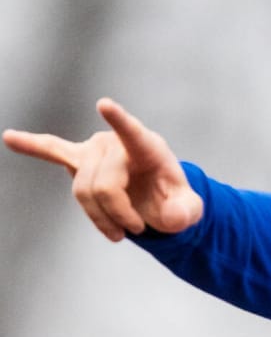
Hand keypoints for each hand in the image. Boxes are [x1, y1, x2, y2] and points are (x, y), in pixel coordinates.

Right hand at [3, 98, 202, 241]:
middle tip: (136, 231)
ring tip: (119, 232)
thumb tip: (169, 218)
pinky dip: (31, 145)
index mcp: (148, 149)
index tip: (104, 105)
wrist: (157, 197)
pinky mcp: (78, 159)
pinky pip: (51, 150)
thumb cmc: (172, 199)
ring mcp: (94, 150)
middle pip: (102, 185)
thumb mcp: (188, 210)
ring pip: (82, 190)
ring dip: (100, 218)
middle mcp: (117, 144)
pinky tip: (11, 138)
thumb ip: (185, 214)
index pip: (133, 134)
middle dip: (117, 215)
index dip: (120, 121)